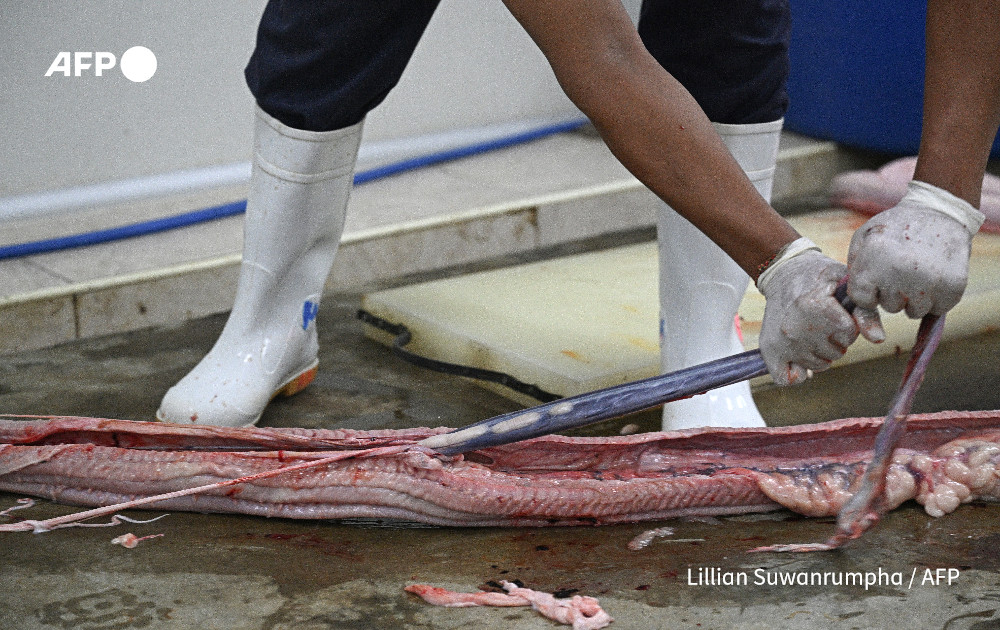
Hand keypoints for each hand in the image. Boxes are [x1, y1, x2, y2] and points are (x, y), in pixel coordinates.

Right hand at [758, 241, 882, 384]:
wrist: (782, 272)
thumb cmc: (817, 277)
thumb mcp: (845, 283)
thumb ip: (865, 311)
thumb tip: (877, 339)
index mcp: (815, 307)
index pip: (849, 334)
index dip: (848, 324)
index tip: (836, 310)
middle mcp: (795, 327)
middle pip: (836, 353)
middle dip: (836, 339)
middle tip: (823, 321)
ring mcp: (780, 341)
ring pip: (818, 365)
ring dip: (820, 352)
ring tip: (811, 331)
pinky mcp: (769, 350)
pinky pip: (787, 379)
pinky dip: (797, 373)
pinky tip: (798, 357)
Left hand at [848, 181, 984, 317]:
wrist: (941, 213)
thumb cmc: (895, 228)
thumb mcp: (864, 238)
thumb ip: (854, 269)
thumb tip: (850, 301)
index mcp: (874, 257)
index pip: (863, 300)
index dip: (870, 291)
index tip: (878, 277)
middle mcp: (900, 271)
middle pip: (890, 306)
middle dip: (893, 293)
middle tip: (902, 268)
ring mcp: (929, 281)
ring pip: (913, 312)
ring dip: (915, 297)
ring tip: (918, 271)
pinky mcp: (953, 287)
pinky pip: (937, 309)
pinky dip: (937, 298)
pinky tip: (935, 276)